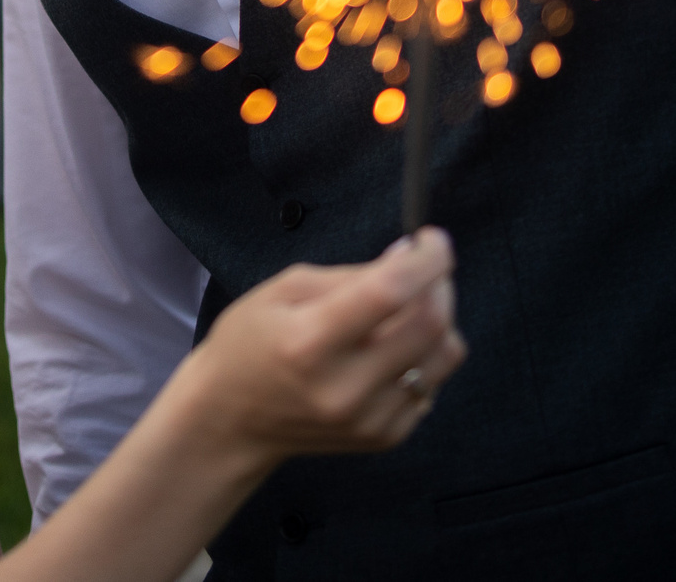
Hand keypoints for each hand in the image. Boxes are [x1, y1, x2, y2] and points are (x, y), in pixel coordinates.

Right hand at [183, 228, 466, 462]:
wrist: (230, 422)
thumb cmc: (248, 344)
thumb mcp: (283, 290)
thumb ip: (350, 275)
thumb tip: (409, 257)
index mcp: (310, 342)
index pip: (390, 293)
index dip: (425, 259)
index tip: (432, 239)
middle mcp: (345, 387)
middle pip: (430, 324)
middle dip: (439, 283)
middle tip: (424, 269)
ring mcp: (368, 419)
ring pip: (445, 355)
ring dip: (438, 320)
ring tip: (409, 309)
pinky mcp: (384, 437)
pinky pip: (432, 384)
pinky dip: (423, 357)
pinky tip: (391, 350)